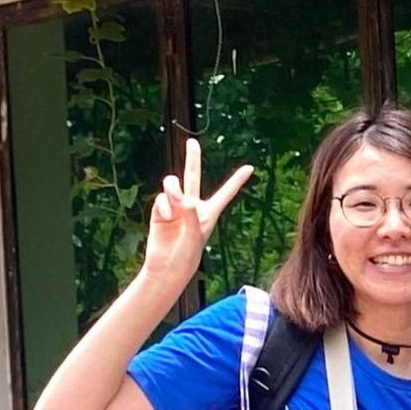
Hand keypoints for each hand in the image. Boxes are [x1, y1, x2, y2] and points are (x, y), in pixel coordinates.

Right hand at [140, 138, 253, 294]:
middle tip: (192, 142)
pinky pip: (160, 199)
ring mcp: (175, 208)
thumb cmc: (186, 255)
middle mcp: (192, 207)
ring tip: (175, 199)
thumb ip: (189, 213)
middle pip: (193, 177)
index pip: (226, 193)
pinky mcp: (160, 211)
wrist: (166, 267)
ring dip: (172, 187)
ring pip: (172, 184)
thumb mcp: (194, 235)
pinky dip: (163, 207)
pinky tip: (165, 219)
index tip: (251, 168)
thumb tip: (180, 197)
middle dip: (192, 159)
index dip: (237, 180)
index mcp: (209, 213)